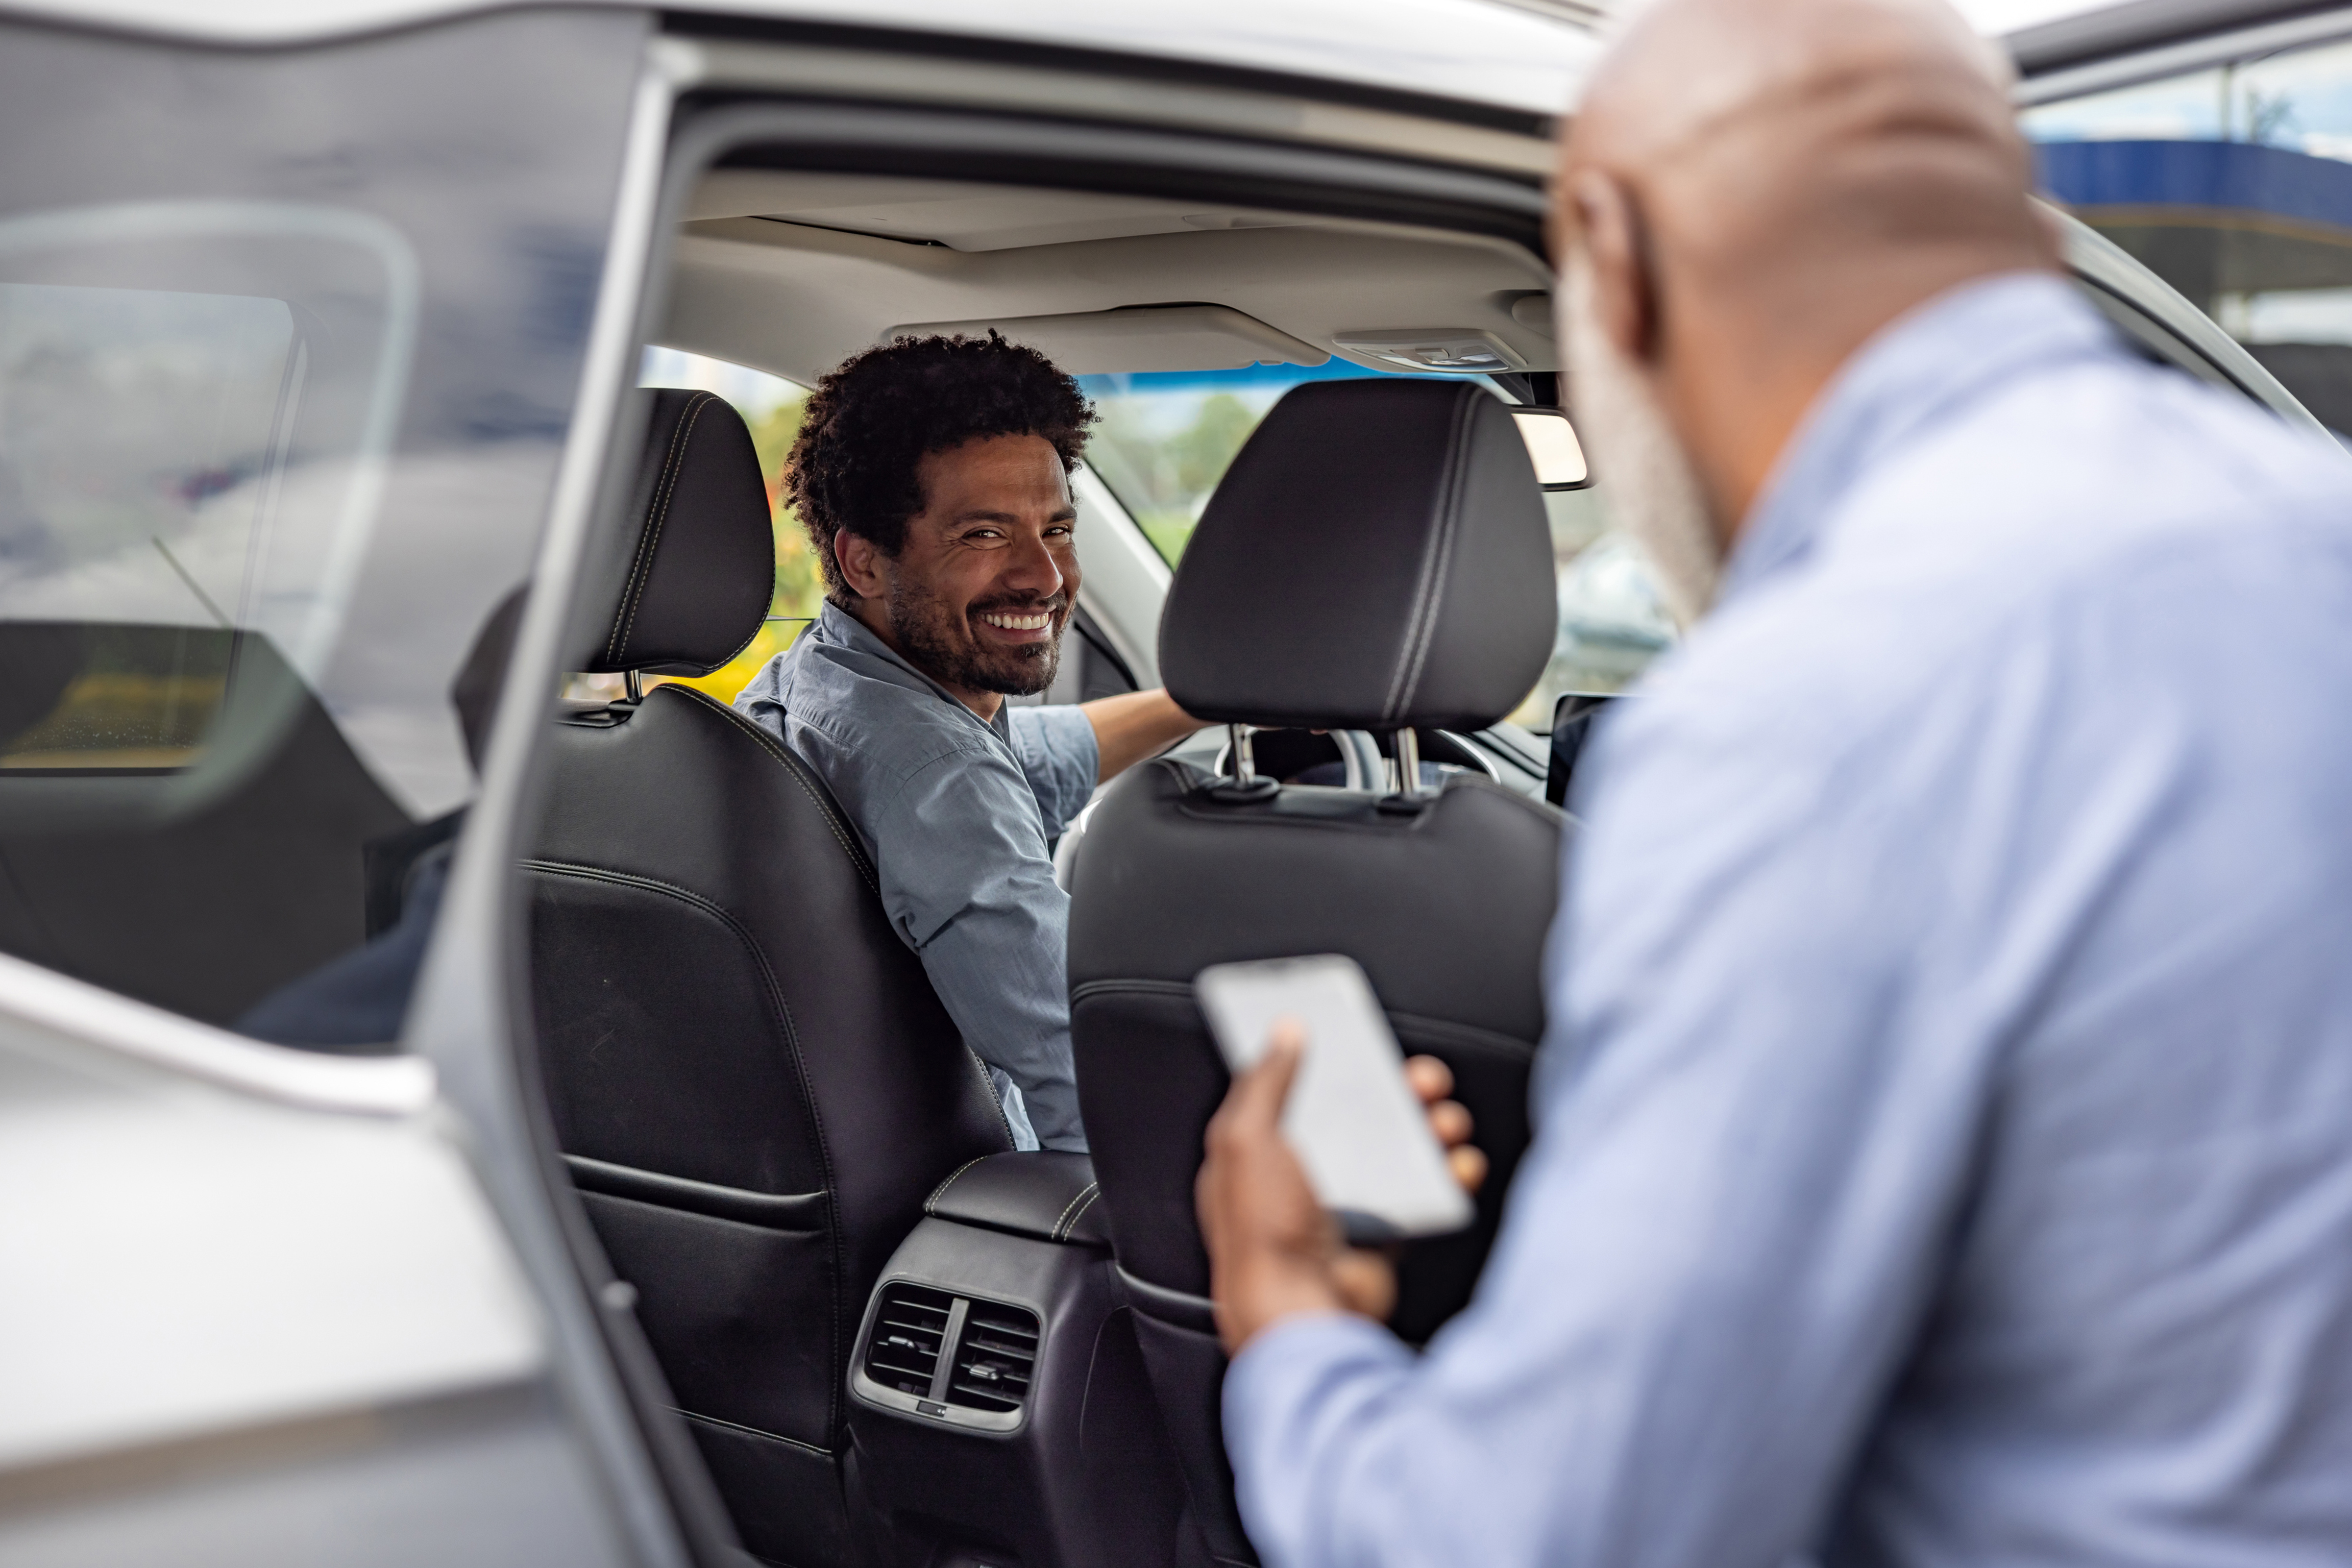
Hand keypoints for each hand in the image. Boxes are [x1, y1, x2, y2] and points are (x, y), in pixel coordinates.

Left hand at [1196, 1019, 1485, 1354]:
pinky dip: (1447, 1178)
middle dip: (1397, 1092)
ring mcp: (1343, 1206)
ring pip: (1396, 1152)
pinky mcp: (1379, 1236)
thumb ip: (1266, 1083)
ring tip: (1447, 1123)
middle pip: (1356, 1116)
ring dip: (1431, 1130)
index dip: (1327, 1062)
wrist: (1304, 1313)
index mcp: (1256, 1150)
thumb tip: (1284, 1033)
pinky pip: (1421, 1196)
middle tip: (1425, 1081)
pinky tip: (1459, 1165)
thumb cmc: (1262, 1234)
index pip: (1294, 1090)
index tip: (1361, 1039)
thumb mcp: (1245, 1140)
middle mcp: (1300, 1175)